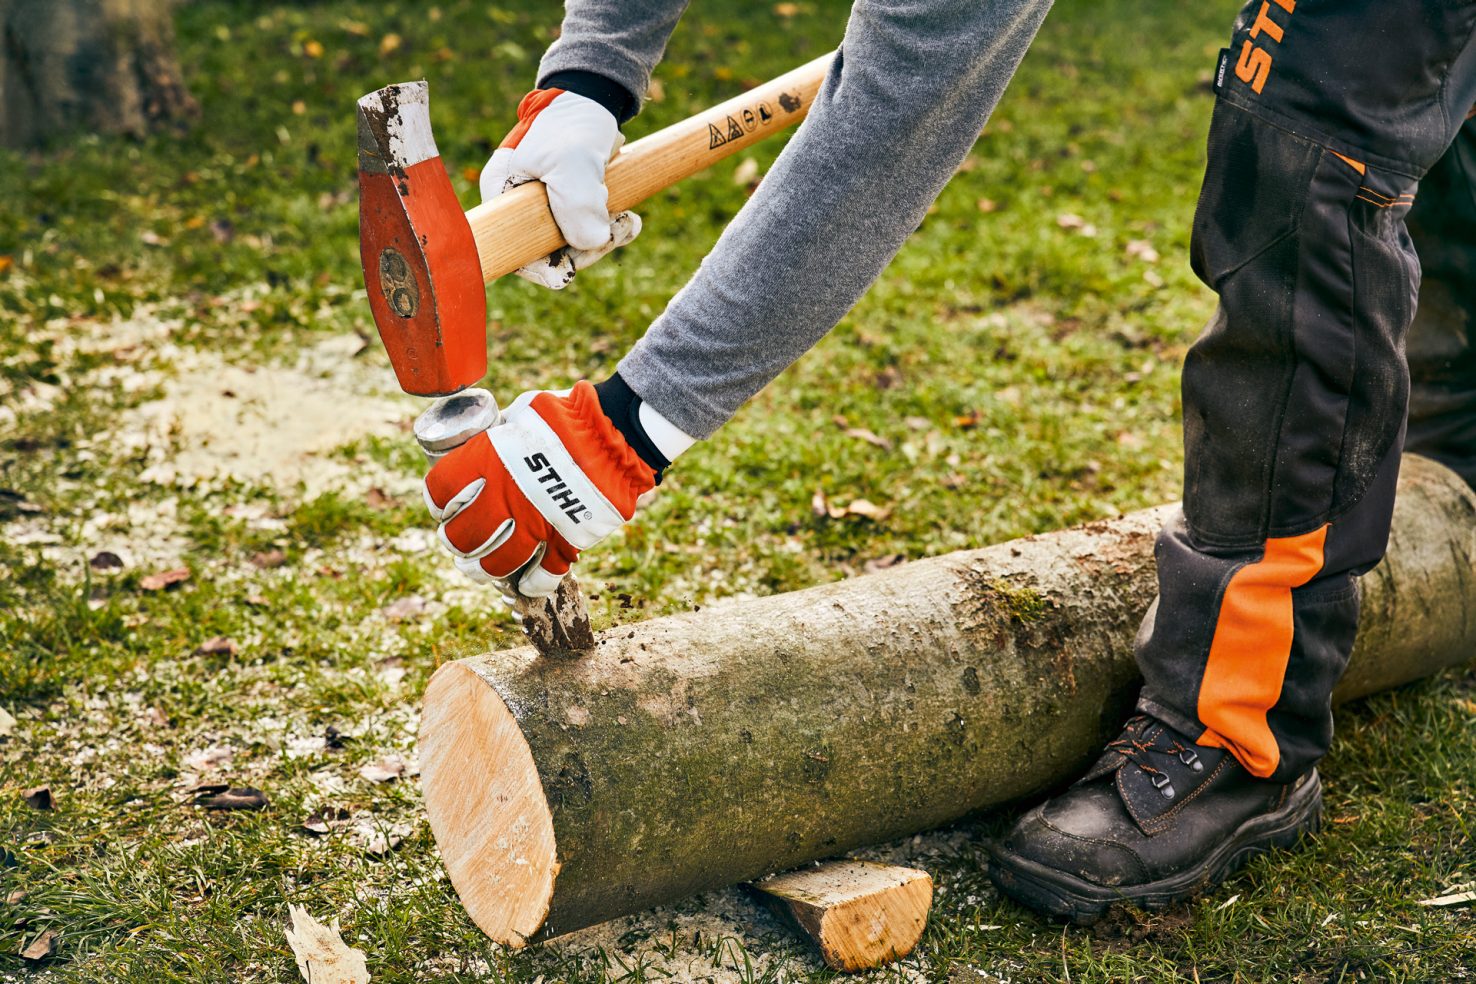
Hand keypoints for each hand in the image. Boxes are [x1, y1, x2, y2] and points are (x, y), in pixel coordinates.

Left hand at [423, 382, 655, 596]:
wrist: (617, 431)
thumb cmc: (567, 415)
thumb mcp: (522, 413)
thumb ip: (501, 433)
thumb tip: (490, 438)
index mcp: (488, 460)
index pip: (441, 492)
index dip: (438, 503)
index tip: (442, 507)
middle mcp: (505, 496)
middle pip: (461, 536)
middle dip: (454, 542)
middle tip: (456, 541)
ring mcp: (536, 522)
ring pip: (496, 564)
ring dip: (482, 570)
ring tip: (477, 569)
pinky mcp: (567, 539)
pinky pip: (545, 575)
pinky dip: (535, 583)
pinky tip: (529, 582)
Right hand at [482, 89, 641, 288]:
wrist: (595, 97)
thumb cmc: (572, 123)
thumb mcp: (572, 160)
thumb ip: (576, 202)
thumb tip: (591, 243)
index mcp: (502, 196)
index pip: (513, 251)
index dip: (544, 267)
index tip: (574, 263)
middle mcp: (519, 206)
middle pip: (549, 253)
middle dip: (586, 249)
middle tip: (616, 229)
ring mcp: (547, 207)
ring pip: (574, 244)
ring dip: (604, 238)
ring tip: (626, 219)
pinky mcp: (571, 204)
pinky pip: (590, 231)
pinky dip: (610, 229)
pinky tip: (628, 218)